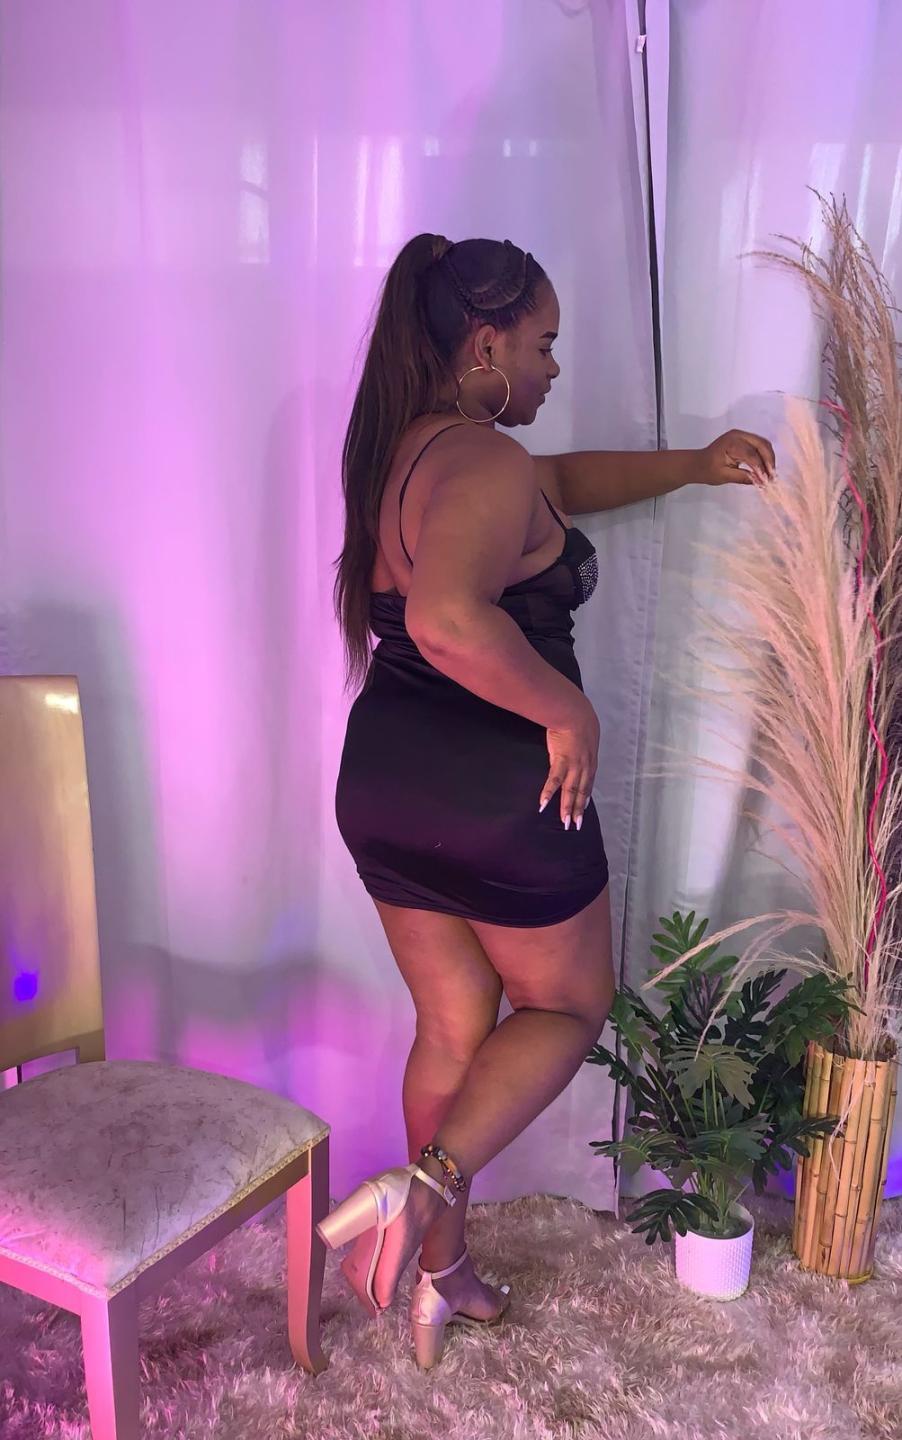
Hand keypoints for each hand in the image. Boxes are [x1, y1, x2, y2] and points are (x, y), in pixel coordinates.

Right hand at [540, 701, 599, 830]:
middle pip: (581, 792)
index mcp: (590, 760)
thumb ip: (581, 744)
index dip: (584, 798)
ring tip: (565, 822)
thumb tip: (575, 745)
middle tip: (575, 825)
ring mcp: (574, 765)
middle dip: (578, 809)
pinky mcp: (561, 761)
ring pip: (571, 791)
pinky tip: (543, 805)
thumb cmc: (578, 718)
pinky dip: (549, 793)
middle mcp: (584, 766)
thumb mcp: (585, 733)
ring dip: (567, 807)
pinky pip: (554, 781)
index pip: (587, 784)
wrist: (574, 712)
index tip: (582, 809)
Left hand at [699, 428, 775, 487]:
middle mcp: (739, 435)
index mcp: (731, 442)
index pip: (752, 454)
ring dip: (769, 458)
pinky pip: (758, 445)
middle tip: (773, 476)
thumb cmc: (707, 470)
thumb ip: (743, 477)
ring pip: (763, 444)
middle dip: (769, 461)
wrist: (698, 464)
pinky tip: (765, 468)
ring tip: (770, 474)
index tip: (767, 480)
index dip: (761, 467)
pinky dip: (764, 456)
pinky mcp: (744, 439)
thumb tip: (761, 482)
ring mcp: (742, 435)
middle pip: (762, 444)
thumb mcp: (724, 476)